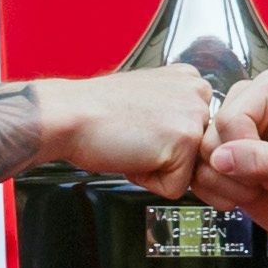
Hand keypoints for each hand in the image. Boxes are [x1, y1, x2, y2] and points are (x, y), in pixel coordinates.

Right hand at [34, 66, 214, 197]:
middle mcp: (198, 92)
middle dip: (164, 156)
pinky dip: (148, 181)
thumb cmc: (96, 112)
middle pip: (194, 154)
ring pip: (187, 171)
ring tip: (134, 142)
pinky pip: (175, 187)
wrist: (69, 115)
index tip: (140, 126)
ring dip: (157, 168)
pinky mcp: (186, 140)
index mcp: (189, 80)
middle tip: (134, 135)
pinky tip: (131, 153)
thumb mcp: (147, 99)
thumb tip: (187, 140)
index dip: (162, 141)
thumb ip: (174, 114)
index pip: (195, 134)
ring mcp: (194, 115)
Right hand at [195, 72, 267, 236]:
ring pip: (200, 159)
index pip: (231, 118)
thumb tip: (219, 158)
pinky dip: (220, 194)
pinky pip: (196, 176)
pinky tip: (245, 195)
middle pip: (211, 139)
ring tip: (260, 186)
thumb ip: (263, 159)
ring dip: (230, 185)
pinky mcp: (217, 158)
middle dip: (240, 171)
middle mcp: (244, 103)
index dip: (247, 150)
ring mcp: (228, 133)